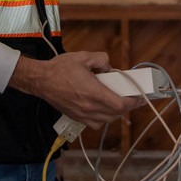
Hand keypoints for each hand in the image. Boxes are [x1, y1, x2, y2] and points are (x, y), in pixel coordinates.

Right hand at [9, 51, 143, 129]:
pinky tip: (102, 108)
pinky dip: (103, 118)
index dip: (133, 102)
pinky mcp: (76, 117)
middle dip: (126, 106)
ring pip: (107, 120)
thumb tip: (109, 67)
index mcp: (93, 93)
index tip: (139, 97)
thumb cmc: (59, 69)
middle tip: (131, 97)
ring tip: (117, 102)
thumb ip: (101, 59)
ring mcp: (82, 114)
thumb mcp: (83, 57)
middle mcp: (89, 107)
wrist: (40, 80)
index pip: (120, 104)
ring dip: (116, 113)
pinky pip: (96, 123)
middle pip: (116, 114)